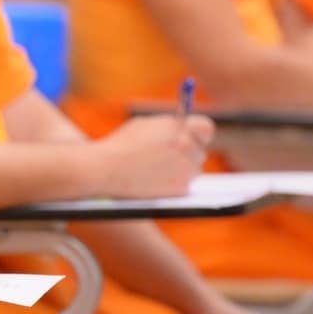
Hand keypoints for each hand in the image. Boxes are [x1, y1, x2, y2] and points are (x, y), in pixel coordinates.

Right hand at [89, 112, 213, 197]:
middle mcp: (186, 146)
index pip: (205, 128)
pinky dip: (175, 185)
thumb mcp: (145, 125)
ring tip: (157, 172)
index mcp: (177, 127)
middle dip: (188, 155)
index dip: (200, 134)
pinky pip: (186, 186)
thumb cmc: (121, 145)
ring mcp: (185, 167)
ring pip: (194, 170)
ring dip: (182, 171)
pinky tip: (156, 183)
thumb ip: (167, 126)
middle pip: (200, 152)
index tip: (195, 138)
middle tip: (170, 159)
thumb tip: (181, 127)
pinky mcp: (181, 187)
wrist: (107, 168)